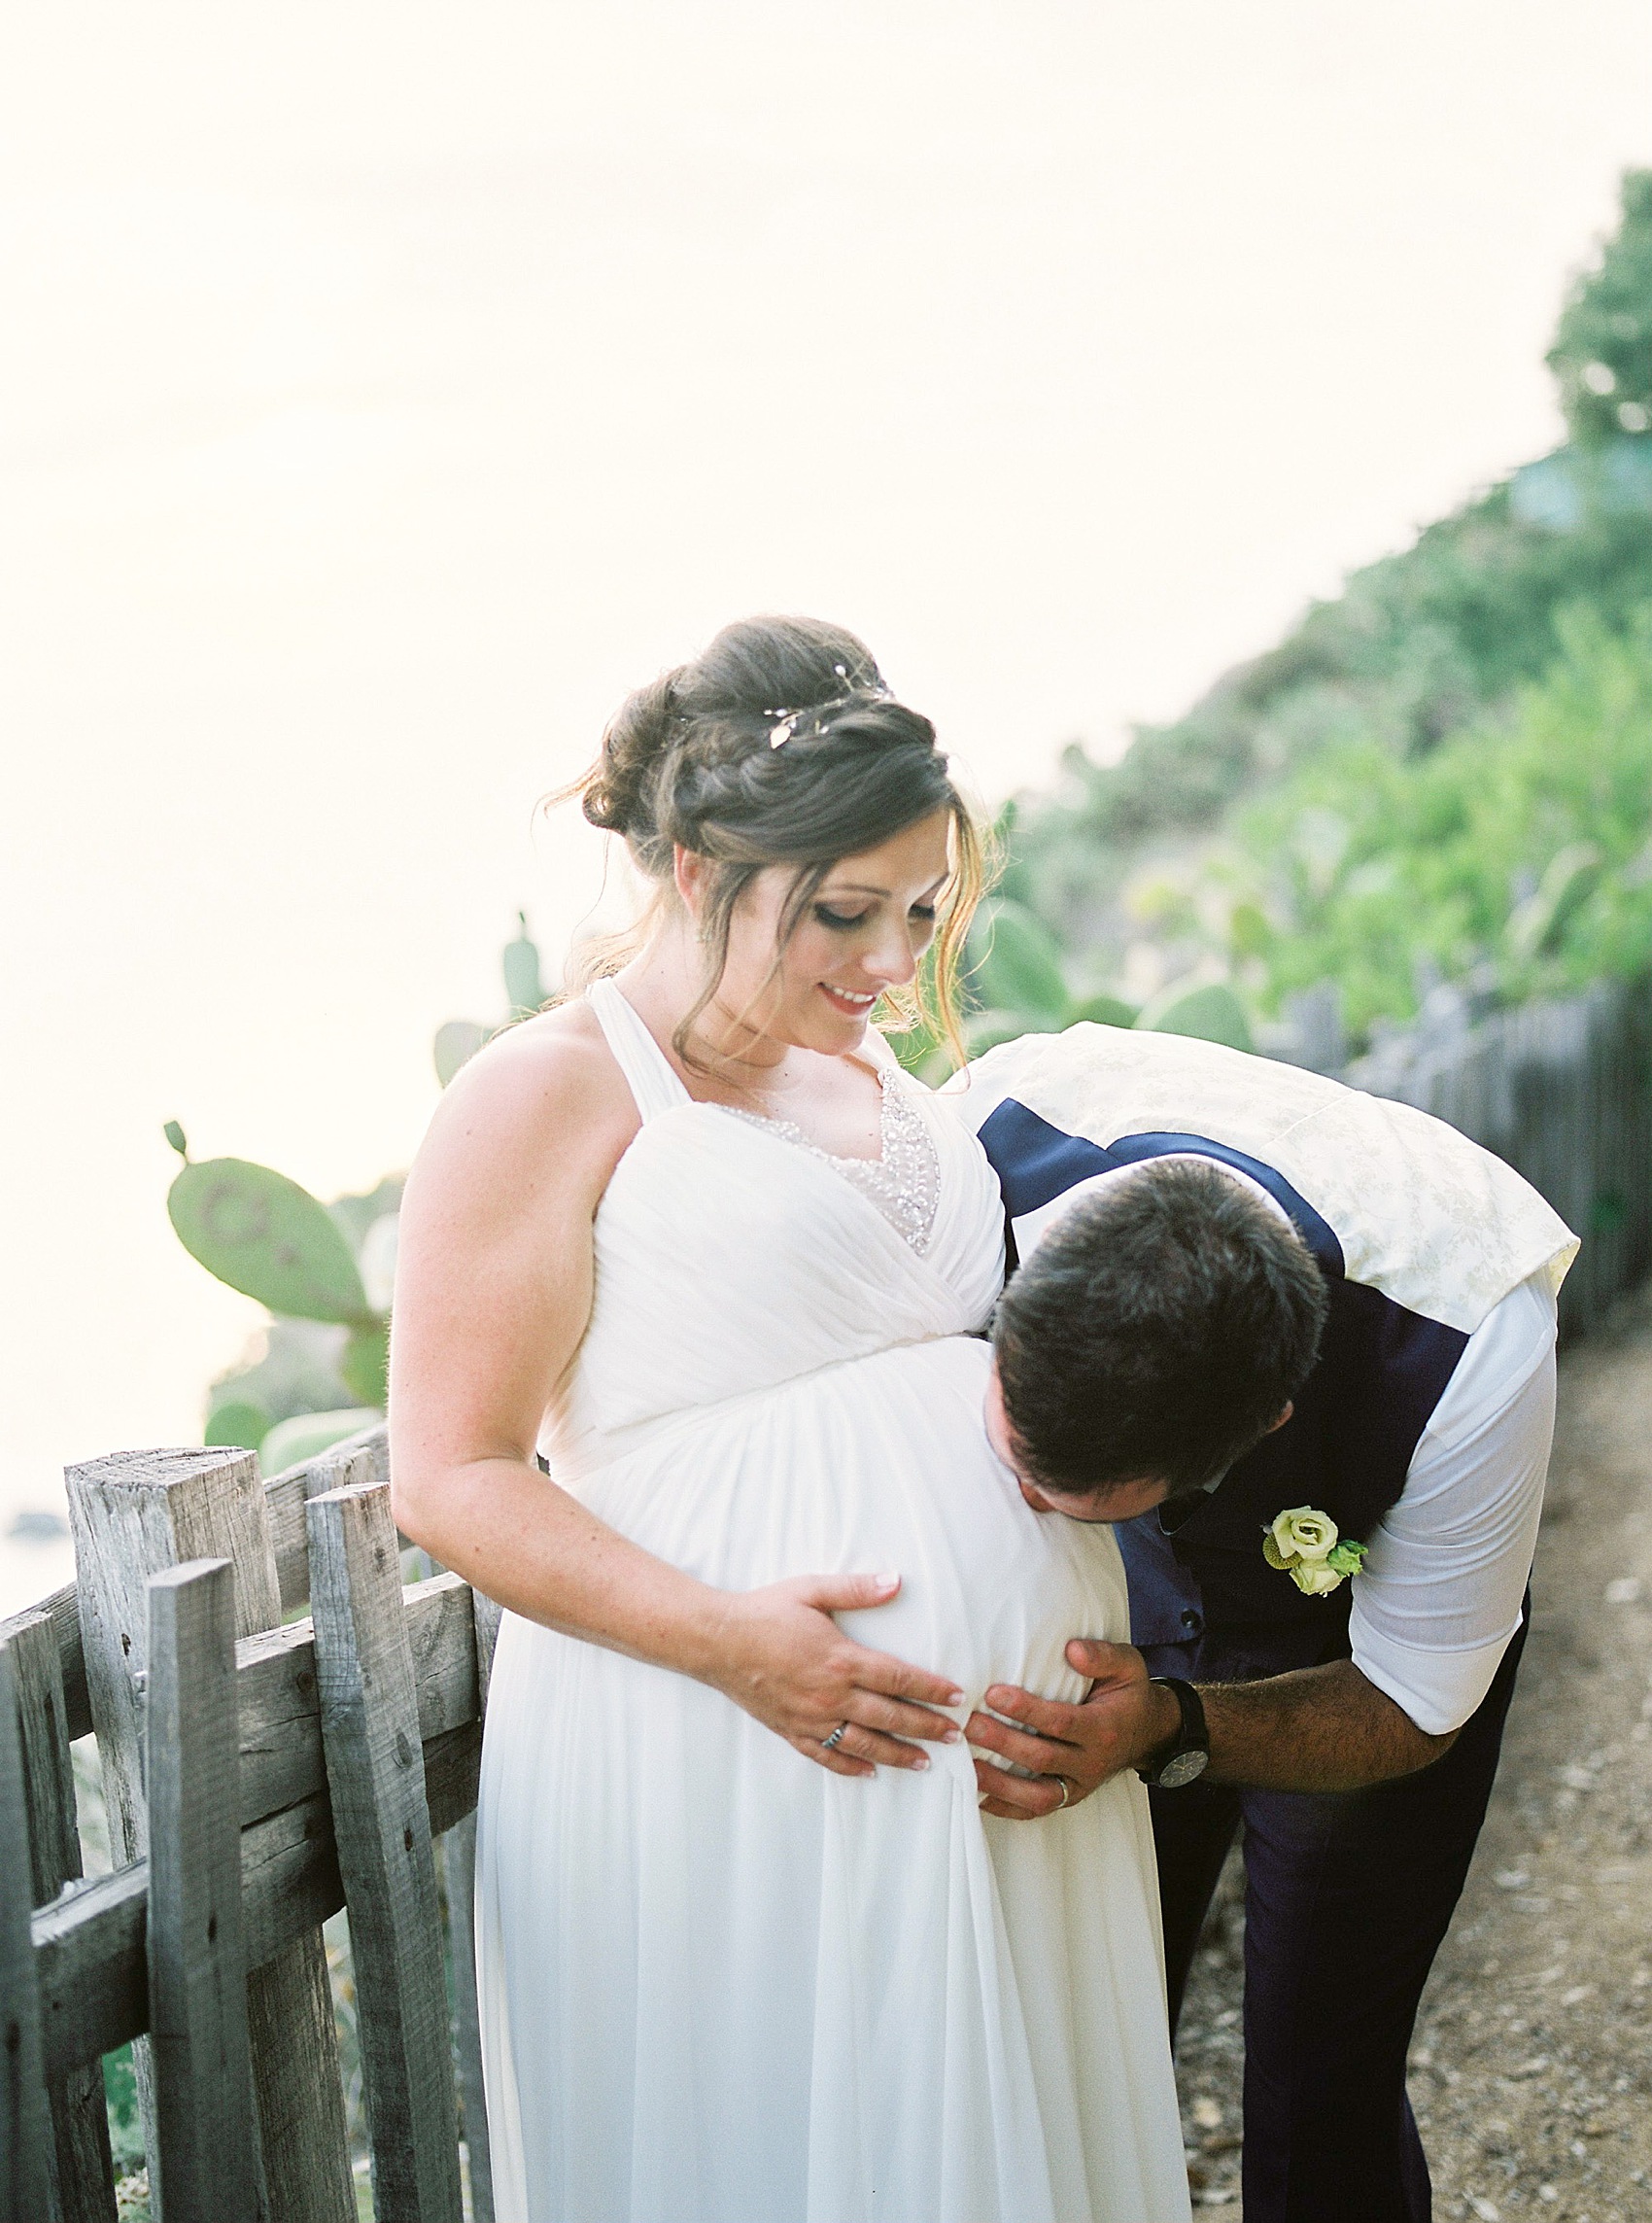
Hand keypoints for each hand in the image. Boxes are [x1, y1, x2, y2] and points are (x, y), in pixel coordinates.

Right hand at [707, 1573, 964, 1777]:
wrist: (716, 1641)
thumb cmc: (765, 1612)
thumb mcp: (811, 1590)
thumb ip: (857, 1589)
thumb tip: (897, 1581)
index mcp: (841, 1659)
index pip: (899, 1678)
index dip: (931, 1689)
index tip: (957, 1697)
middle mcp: (830, 1695)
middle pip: (890, 1716)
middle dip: (927, 1726)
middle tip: (956, 1736)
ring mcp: (810, 1718)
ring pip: (864, 1743)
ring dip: (898, 1754)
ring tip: (926, 1762)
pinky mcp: (791, 1731)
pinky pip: (826, 1756)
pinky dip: (851, 1766)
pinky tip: (870, 1771)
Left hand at [967, 1639, 1179, 1818]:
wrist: (1147, 1733)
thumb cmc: (1128, 1693)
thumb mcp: (1128, 1665)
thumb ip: (1102, 1655)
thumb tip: (1072, 1650)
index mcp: (1103, 1728)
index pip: (1061, 1722)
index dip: (1027, 1710)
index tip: (993, 1693)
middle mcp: (1091, 1762)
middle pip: (1041, 1759)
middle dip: (1002, 1742)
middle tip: (969, 1724)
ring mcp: (1079, 1785)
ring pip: (1037, 1796)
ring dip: (998, 1783)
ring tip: (965, 1762)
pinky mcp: (1068, 1798)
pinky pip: (1035, 1811)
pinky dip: (1005, 1807)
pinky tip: (977, 1792)